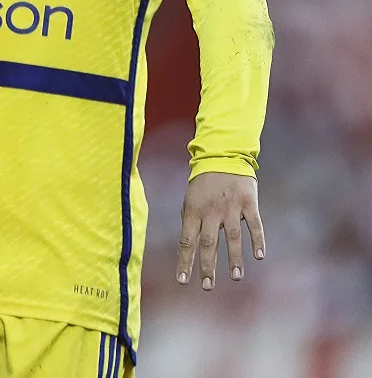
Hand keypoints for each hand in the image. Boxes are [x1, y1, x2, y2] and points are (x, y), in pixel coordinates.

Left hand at [176, 172, 264, 289]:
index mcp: (193, 211)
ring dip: (234, 258)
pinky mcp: (248, 203)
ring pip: (232, 236)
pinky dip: (257, 240)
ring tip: (236, 277)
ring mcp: (230, 207)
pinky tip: (259, 256)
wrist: (223, 156)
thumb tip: (189, 247)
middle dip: (207, 266)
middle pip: (207, 242)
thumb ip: (191, 222)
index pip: (186, 241)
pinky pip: (254, 224)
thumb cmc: (204, 183)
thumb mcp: (190, 200)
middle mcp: (210, 211)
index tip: (182, 281)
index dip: (184, 261)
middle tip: (207, 286)